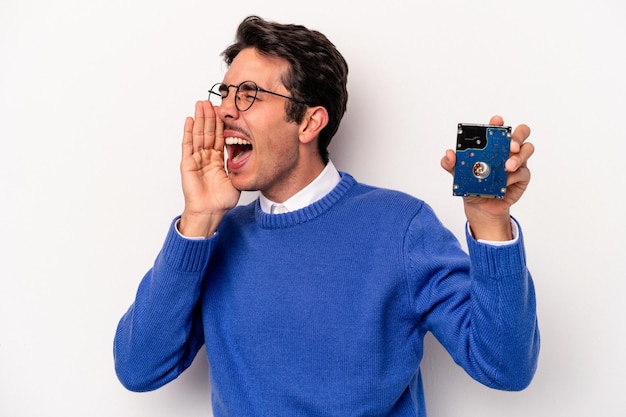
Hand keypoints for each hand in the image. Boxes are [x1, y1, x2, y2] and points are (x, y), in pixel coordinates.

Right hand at [179, 101, 240, 236]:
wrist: (210, 212)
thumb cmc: (222, 200)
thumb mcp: (236, 179)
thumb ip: (239, 165)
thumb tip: (251, 155)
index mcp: (217, 159)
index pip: (219, 136)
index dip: (221, 123)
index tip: (224, 110)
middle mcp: (206, 157)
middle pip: (208, 132)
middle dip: (209, 116)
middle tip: (211, 100)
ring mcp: (196, 159)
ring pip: (198, 134)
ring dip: (199, 119)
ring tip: (200, 104)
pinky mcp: (188, 164)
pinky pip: (188, 145)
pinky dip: (188, 132)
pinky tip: (189, 120)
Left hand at [441, 115, 533, 239]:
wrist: (479, 207)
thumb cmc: (472, 185)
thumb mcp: (457, 174)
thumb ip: (450, 164)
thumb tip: (449, 154)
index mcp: (492, 145)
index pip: (498, 129)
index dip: (498, 123)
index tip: (496, 122)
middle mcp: (507, 150)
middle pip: (521, 133)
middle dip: (517, 136)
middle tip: (510, 145)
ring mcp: (517, 162)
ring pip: (527, 150)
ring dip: (518, 157)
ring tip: (507, 167)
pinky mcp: (522, 177)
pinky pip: (524, 172)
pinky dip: (514, 176)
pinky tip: (505, 182)